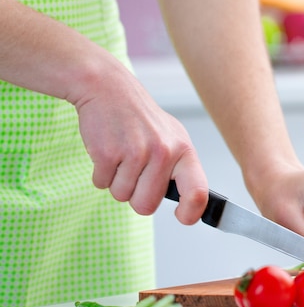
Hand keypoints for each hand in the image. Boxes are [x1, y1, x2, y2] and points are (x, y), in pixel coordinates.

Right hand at [72, 67, 208, 224]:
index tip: (182, 217)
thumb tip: (192, 205)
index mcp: (183, 151)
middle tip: (134, 171)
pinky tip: (108, 150)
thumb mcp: (172, 139)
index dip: (191, 212)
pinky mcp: (108, 153)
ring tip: (122, 155)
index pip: (198, 192)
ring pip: (122, 196)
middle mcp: (163, 152)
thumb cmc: (142, 120)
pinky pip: (102, 185)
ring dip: (117, 182)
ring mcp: (136, 152)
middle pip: (147, 205)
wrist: (109, 89)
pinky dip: (101, 173)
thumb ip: (180, 170)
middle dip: (136, 195)